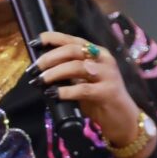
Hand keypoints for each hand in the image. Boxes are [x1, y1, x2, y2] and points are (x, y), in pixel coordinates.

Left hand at [30, 31, 153, 155]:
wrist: (122, 119)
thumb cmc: (99, 99)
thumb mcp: (83, 81)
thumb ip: (69, 73)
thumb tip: (42, 69)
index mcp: (97, 53)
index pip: (73, 40)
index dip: (53, 38)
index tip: (35, 42)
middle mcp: (104, 59)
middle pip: (73, 51)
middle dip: (50, 58)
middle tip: (34, 69)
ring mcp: (108, 75)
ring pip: (77, 67)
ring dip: (55, 73)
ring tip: (41, 80)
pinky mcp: (108, 92)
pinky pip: (82, 89)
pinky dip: (65, 91)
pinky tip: (53, 94)